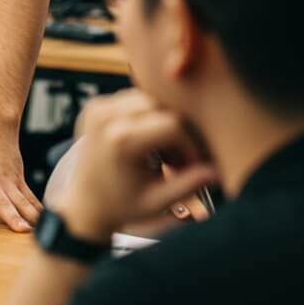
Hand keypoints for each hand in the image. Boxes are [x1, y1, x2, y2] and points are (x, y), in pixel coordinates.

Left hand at [0, 122, 41, 232]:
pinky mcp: (20, 180)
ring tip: (33, 231)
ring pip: (20, 201)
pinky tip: (45, 222)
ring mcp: (8, 181)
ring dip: (29, 216)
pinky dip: (39, 209)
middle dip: (11, 216)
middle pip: (1, 201)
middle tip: (19, 230)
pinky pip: (31, 197)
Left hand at [56, 89, 217, 243]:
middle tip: (177, 159)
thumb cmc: (123, 205)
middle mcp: (107, 116)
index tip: (191, 166)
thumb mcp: (159, 202)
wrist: (85, 202)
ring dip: (162, 120)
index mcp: (121, 140)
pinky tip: (146, 141)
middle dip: (178, 130)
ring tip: (161, 152)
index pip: (173, 125)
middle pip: (162, 106)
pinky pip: (132, 99)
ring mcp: (98, 107)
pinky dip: (146, 115)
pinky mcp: (95, 104)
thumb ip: (190, 184)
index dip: (190, 145)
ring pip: (149, 98)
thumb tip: (218, 170)